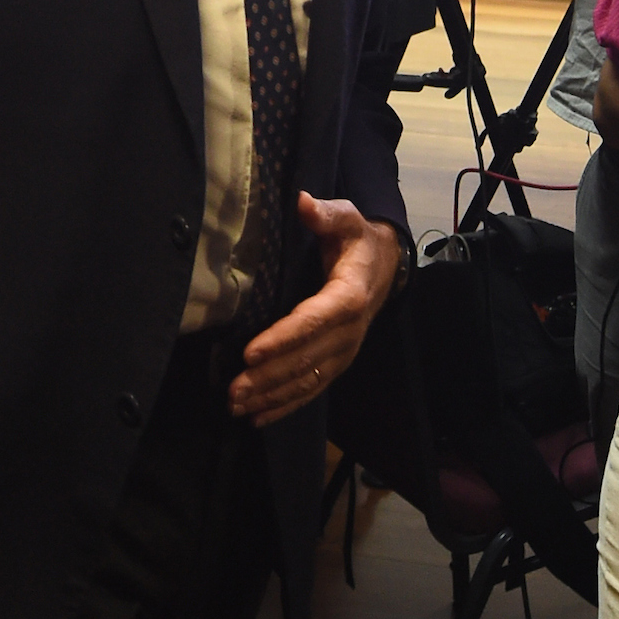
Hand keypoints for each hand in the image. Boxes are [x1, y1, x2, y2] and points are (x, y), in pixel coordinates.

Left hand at [229, 194, 400, 426]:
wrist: (385, 268)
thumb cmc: (356, 241)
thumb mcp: (346, 220)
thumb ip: (325, 214)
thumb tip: (303, 202)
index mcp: (349, 296)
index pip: (314, 321)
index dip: (283, 339)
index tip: (250, 352)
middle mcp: (349, 331)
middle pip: (306, 359)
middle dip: (268, 377)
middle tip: (233, 389)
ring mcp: (344, 353)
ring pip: (307, 381)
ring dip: (272, 396)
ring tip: (237, 405)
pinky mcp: (336, 364)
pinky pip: (312, 390)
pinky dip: (285, 405)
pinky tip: (258, 416)